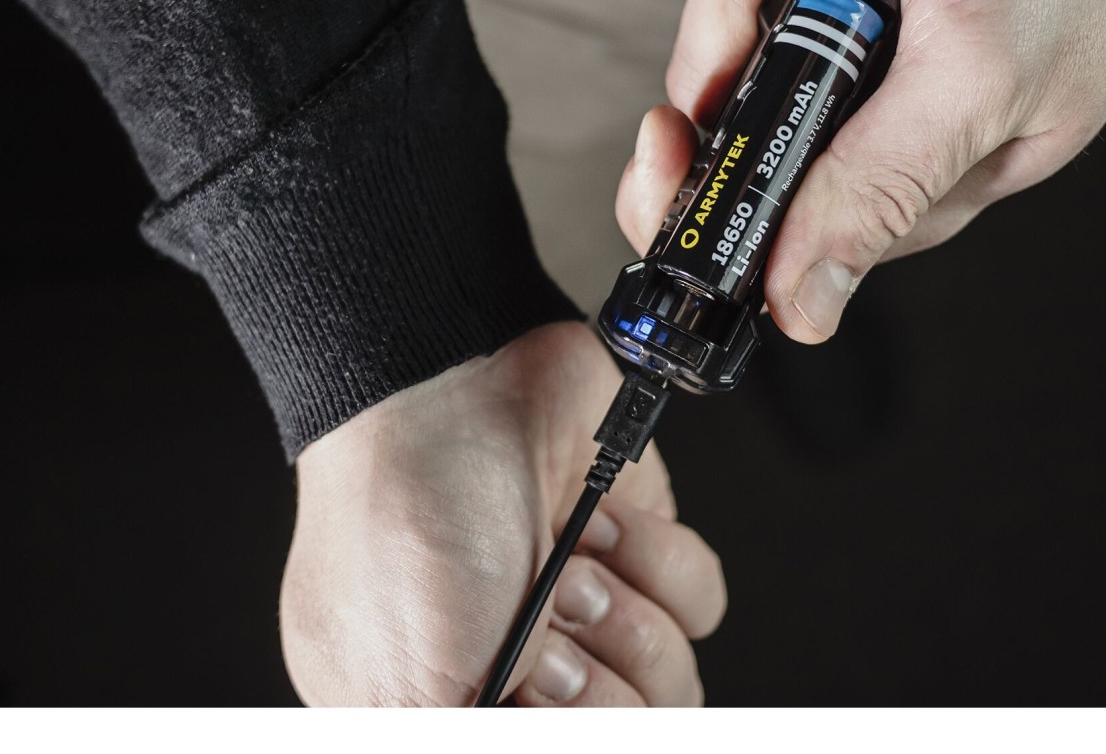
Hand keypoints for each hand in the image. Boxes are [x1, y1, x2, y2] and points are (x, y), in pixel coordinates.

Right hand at [278, 321, 725, 705]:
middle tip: (544, 632)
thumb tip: (532, 724)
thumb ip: (479, 737)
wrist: (456, 389)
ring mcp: (589, 610)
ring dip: (624, 619)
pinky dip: (659, 564)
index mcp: (460, 711)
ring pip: (673, 685)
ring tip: (564, 566)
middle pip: (623, 733)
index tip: (533, 700)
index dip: (566, 730)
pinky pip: (701, 606)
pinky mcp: (640, 550)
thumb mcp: (411, 692)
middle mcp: (527, 673)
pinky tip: (598, 525)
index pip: (556, 752)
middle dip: (592, 691)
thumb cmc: (404, 525)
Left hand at [617, 0, 1105, 343]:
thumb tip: (800, 312)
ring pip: (729, 10)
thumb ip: (879, 189)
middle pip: (709, 104)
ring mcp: (835, 55)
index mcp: (889, 191)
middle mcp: (851, 132)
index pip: (746, 234)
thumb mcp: (975, 79)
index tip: (670, 129)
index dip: (683, 195)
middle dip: (739, 11)